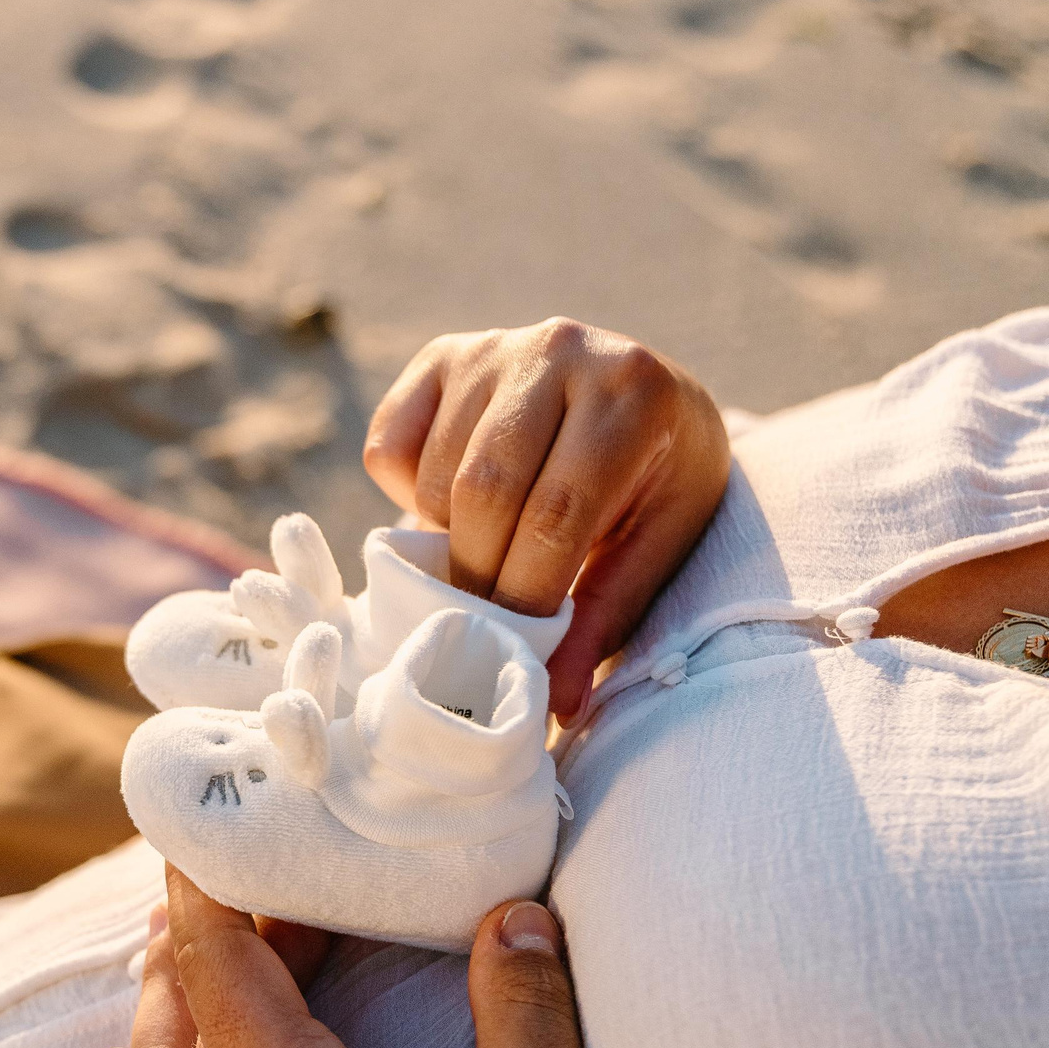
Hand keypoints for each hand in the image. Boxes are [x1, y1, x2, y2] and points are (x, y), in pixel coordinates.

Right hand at [365, 319, 730, 717]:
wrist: (644, 397)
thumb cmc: (657, 482)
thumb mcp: (658, 544)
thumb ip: (604, 616)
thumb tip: (555, 703)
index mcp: (634, 392)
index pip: (558, 510)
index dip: (525, 589)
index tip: (514, 644)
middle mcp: (562, 347)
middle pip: (484, 487)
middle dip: (476, 572)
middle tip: (483, 616)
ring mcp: (495, 344)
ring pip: (433, 471)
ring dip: (445, 534)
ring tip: (485, 550)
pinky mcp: (443, 353)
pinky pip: (390, 444)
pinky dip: (405, 492)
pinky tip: (455, 500)